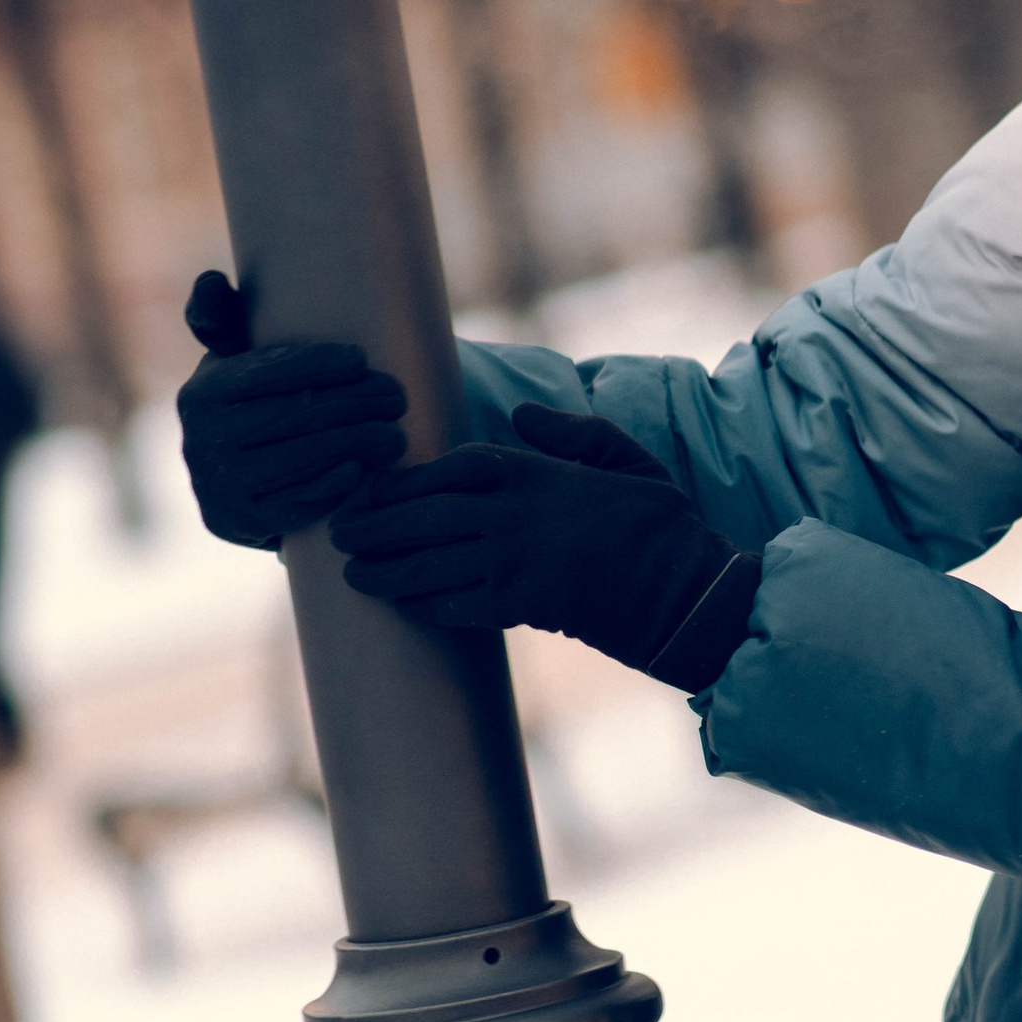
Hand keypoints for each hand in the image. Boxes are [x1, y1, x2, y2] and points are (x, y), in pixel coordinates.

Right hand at [175, 271, 406, 548]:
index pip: (265, 373)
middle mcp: (200, 441)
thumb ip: (222, 317)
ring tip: (395, 432)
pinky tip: (361, 469)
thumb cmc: (251, 405)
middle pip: (290, 416)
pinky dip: (331, 485)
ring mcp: (219, 486)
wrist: (237, 483)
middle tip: (397, 396)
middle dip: (352, 404)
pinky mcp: (240, 523)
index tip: (361, 359)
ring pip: (298, 458)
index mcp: (202, 394)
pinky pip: (294, 502)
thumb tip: (210, 281)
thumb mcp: (233, 362)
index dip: (315, 364)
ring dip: (355, 443)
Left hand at [328, 405, 759, 689]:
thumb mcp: (622, 457)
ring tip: (354, 575)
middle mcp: (511, 515)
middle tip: (339, 535)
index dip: (402, 481)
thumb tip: (525, 414)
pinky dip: (423, 604)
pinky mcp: (518, 607)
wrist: (682, 590)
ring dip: (384, 571)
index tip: (372, 487)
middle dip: (373, 527)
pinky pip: (453, 604)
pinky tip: (403, 604)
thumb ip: (570, 434)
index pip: (448, 470)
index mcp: (531, 473)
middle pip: (421, 518)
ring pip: (426, 564)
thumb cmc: (657, 522)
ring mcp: (510, 563)